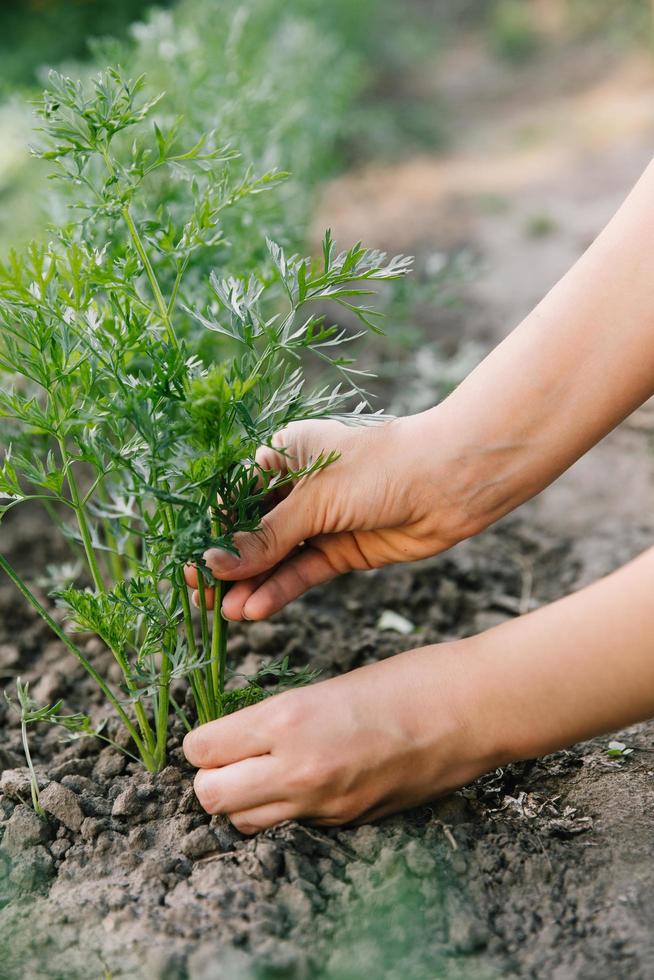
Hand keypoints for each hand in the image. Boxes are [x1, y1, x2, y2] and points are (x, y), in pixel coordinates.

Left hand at [183, 641, 491, 832]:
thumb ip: (278, 718)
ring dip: (243, 799)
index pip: (205, 749)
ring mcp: (324, 804)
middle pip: (211, 797)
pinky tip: (309, 779)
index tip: (214, 734)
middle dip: (212, 777)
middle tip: (230, 757)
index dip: (203, 742)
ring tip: (265, 770)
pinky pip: (293, 824)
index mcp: (289, 719)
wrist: (468, 712)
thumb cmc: (404, 682)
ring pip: (245, 821)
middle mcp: (298, 769)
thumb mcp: (326, 686)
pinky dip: (287, 808)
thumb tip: (238, 739)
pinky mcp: (349, 822)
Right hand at [184, 414, 469, 620]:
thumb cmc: (380, 468)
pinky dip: (280, 590)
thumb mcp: (316, 499)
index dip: (211, 531)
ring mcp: (320, 520)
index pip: (234, 497)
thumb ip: (266, 536)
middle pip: (251, 531)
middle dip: (227, 564)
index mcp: (284, 455)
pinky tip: (255, 609)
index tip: (189, 562)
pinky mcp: (341, 549)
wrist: (450, 482)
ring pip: (275, 557)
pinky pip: (302, 571)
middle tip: (200, 597)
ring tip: (225, 613)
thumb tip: (216, 563)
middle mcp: (298, 487)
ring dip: (251, 584)